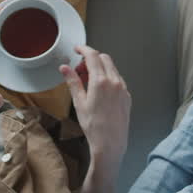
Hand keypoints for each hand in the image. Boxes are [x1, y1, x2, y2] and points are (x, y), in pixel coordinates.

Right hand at [61, 45, 130, 192]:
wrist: (110, 143)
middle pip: (104, 58)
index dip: (83, 49)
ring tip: (88, 81)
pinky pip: (118, 79)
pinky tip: (100, 90)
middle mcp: (114, 82)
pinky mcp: (127, 96)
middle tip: (80, 69)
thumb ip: (72, 82)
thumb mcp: (79, 102)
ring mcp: (123, 89)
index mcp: (100, 81)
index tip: (77, 49)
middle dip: (91, 59)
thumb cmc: (93, 126)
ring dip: (100, 68)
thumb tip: (64, 68)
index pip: (92, 56)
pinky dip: (108, 78)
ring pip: (112, 68)